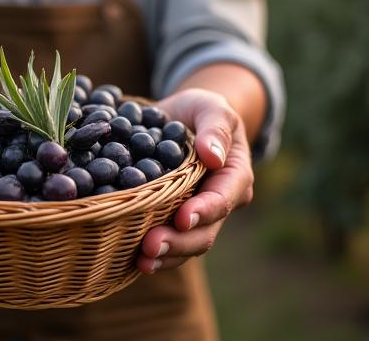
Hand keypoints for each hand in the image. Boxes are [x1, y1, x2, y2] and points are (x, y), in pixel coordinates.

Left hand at [136, 89, 253, 272]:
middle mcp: (219, 203)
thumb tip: (212, 156)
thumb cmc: (201, 112)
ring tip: (142, 261)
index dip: (204, 211)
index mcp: (234, 177)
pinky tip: (133, 260)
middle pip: (205, 232)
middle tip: (151, 246)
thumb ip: (215, 128)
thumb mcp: (212, 108)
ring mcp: (196, 216)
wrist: (184, 120)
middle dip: (179, 242)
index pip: (223, 199)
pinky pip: (168, 242)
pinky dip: (154, 254)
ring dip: (165, 256)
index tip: (182, 217)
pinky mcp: (173, 220)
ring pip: (186, 244)